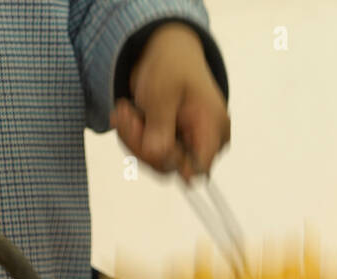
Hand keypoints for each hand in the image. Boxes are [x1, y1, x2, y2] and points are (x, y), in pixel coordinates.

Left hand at [110, 22, 229, 181]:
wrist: (171, 52)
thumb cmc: (173, 64)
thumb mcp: (162, 90)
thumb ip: (161, 123)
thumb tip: (156, 155)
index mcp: (212, 129)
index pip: (197, 167)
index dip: (170, 161)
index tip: (148, 138)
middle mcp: (207, 143)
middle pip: (172, 166)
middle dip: (141, 143)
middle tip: (123, 114)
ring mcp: (191, 145)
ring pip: (158, 162)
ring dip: (134, 139)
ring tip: (123, 111)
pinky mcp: (177, 144)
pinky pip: (153, 154)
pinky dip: (136, 138)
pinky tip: (128, 117)